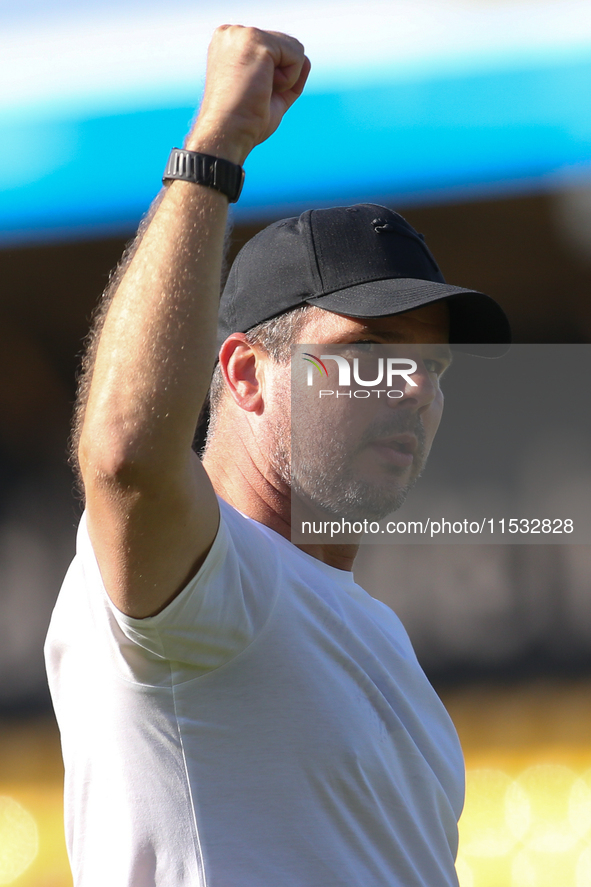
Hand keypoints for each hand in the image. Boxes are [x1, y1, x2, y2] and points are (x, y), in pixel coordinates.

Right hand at [187, 25, 310, 164]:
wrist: (228, 134)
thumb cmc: (244, 122)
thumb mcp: (267, 91)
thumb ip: (285, 72)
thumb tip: (306, 59)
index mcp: (231, 44)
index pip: (276, 51)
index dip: (277, 79)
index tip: (252, 94)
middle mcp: (233, 33)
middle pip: (287, 48)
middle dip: (282, 78)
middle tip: (256, 95)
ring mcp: (242, 34)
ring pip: (295, 50)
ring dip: (286, 79)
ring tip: (259, 91)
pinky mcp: (255, 39)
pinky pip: (297, 56)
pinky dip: (289, 80)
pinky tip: (264, 87)